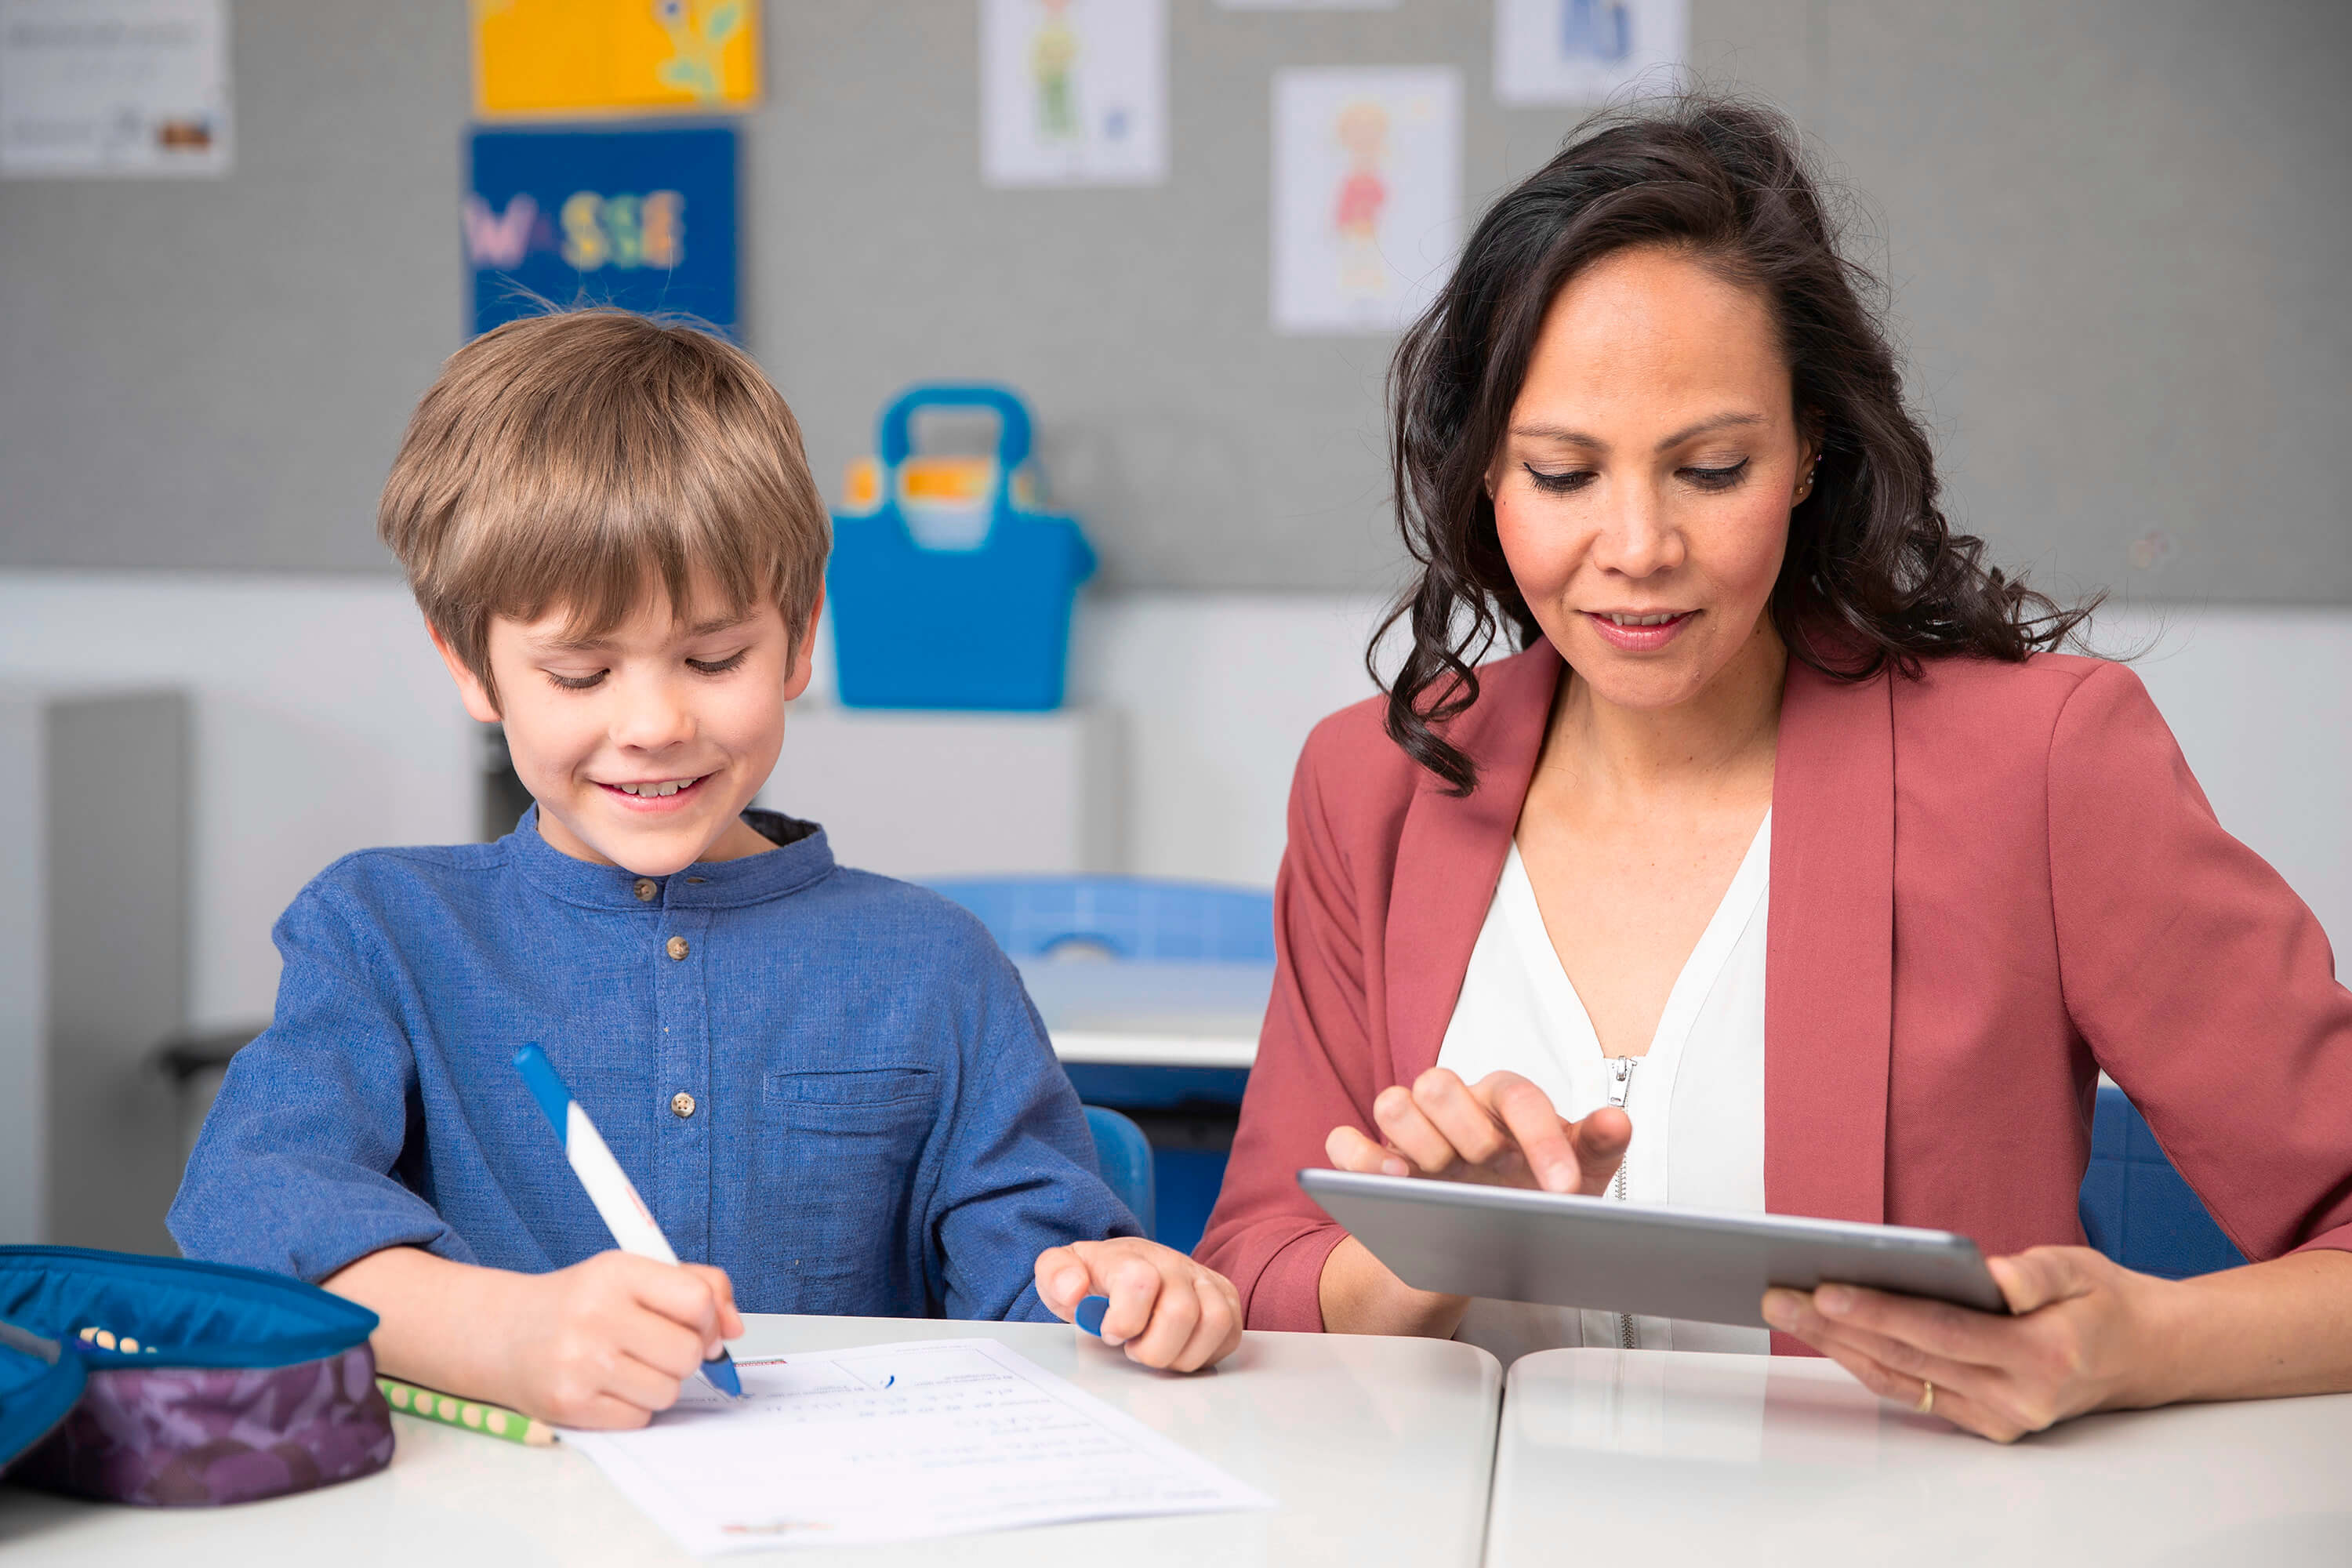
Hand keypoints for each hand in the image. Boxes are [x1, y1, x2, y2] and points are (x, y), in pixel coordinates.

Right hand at [502, 1250, 745, 1428]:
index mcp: (616, 1272)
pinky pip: (640, 1418)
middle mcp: (595, 1314)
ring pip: (669, 1391)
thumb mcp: (632, 1274)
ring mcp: (580, 1363)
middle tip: (657, 1346)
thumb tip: (735, 1328)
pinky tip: (609, 1386)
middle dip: (685, 1355)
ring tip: (627, 1365)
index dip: (709, 1319)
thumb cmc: (579, 1303)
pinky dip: (634, 1407)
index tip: (698, 1325)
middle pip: (689, 1353)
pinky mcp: (569, 1405)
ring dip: (659, 1383)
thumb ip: (696, 1287)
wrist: (502, 1334)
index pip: (697, 1300)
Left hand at [1034, 1238, 1242, 1372]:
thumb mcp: (1059, 1273)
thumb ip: (1056, 1275)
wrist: (1125, 1267)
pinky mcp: (1226, 1298)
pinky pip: (1230, 1333)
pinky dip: (1205, 1353)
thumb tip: (1075, 1291)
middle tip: (1134, 1348)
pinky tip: (1179, 1349)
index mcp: (1130, 1257)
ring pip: (1214, 1323)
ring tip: (1158, 1351)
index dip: (1124, 1320)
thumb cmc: (1095, 1279)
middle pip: (1181, 1313)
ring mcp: (1203, 1280)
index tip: (1110, 1332)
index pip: (1140, 1281)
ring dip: (1182, 1354)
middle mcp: (1173, 1264)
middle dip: (1153, 1349)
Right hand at [1324, 1067, 1631, 1195]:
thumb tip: (1618, 1121)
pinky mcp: (1373, 1161)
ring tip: (1435, 1175)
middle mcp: (1452, 1106)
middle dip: (1467, 1128)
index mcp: (1502, 1100)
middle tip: (1491, 1169)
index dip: (1542, 1139)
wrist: (1487, 1230)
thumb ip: (1597, 1147)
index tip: (1564, 1188)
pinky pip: (1345, 1143)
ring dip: (1414, 1137)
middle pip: (1439, 1083)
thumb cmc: (1531, 1189)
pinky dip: (1360, 1157)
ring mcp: (1409, 1130)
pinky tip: (1389, 1181)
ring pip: (1393, 1102)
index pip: (1518, 1097)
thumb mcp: (1575, 1175)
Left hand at [1762, 1245, 2169, 1442]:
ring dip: (1839, 1347)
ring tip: (1789, 1312)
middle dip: (1836, 1326)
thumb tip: (1993, 1276)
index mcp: (2043, 1353)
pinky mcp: (1989, 1425)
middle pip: (1909, 1358)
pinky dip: (1869, 1364)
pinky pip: (1916, 1393)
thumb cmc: (2102, 1301)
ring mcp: (2002, 1418)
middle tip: (1778, 1295)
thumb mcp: (2079, 1268)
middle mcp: (2019, 1396)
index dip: (1879, 1310)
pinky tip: (1830, 1337)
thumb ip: (2036, 1273)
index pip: (1941, 1329)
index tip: (1825, 1287)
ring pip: (1903, 1380)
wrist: (2144, 1355)